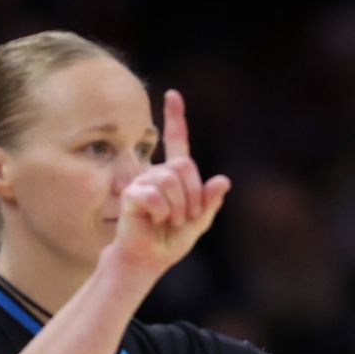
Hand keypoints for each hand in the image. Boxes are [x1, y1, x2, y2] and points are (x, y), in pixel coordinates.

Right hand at [110, 89, 230, 279]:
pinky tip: (155, 220)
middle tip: (185, 216)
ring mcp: (142, 182)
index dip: (176, 118)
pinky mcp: (130, 194)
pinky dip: (162, 212)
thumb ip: (210, 202)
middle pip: (184, 165)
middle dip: (192, 194)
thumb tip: (223, 181)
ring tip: (169, 221)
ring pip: (170, 180)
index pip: (177, 142)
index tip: (173, 95)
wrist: (149, 258)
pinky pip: (155, 195)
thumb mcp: (200, 222)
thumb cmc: (171, 240)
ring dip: (177, 207)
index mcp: (173, 177)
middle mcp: (156, 174)